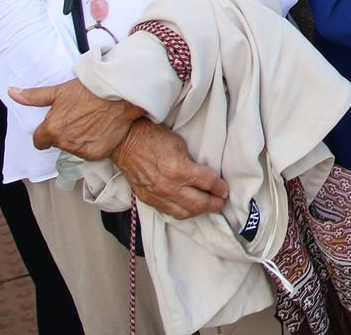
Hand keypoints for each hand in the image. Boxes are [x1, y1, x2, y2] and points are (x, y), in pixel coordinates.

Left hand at [11, 79, 142, 159]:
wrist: (120, 94)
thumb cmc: (89, 90)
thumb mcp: (59, 91)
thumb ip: (33, 97)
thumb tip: (11, 93)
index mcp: (52, 129)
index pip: (39, 141)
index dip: (47, 132)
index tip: (58, 123)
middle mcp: (64, 142)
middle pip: (58, 143)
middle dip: (65, 133)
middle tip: (79, 117)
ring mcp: (81, 150)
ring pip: (73, 148)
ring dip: (79, 139)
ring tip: (92, 122)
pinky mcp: (96, 154)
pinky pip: (89, 153)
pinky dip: (93, 144)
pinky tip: (101, 130)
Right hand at [111, 118, 227, 219]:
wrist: (125, 142)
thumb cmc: (153, 138)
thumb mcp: (180, 144)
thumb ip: (193, 163)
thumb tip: (205, 176)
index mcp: (178, 169)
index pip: (208, 183)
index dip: (220, 187)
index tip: (224, 188)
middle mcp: (168, 186)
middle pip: (199, 203)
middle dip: (214, 203)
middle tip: (221, 201)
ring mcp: (157, 196)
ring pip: (185, 213)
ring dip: (199, 211)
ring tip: (207, 206)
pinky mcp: (148, 200)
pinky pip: (169, 212)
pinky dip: (182, 212)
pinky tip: (189, 208)